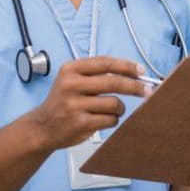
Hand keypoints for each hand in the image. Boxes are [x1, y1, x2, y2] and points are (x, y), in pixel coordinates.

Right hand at [28, 56, 148, 151]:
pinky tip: (102, 120)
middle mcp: (70, 85)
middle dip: (135, 86)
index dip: (127, 66)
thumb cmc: (63, 101)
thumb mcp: (72, 79)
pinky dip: (112, 120)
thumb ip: (97, 74)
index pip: (105, 63)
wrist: (42, 127)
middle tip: (147, 91)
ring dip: (120, 108)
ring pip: (114, 103)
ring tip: (113, 110)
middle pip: (114, 82)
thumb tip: (134, 73)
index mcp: (70, 69)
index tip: (141, 71)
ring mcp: (74, 105)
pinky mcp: (80, 124)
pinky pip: (110, 120)